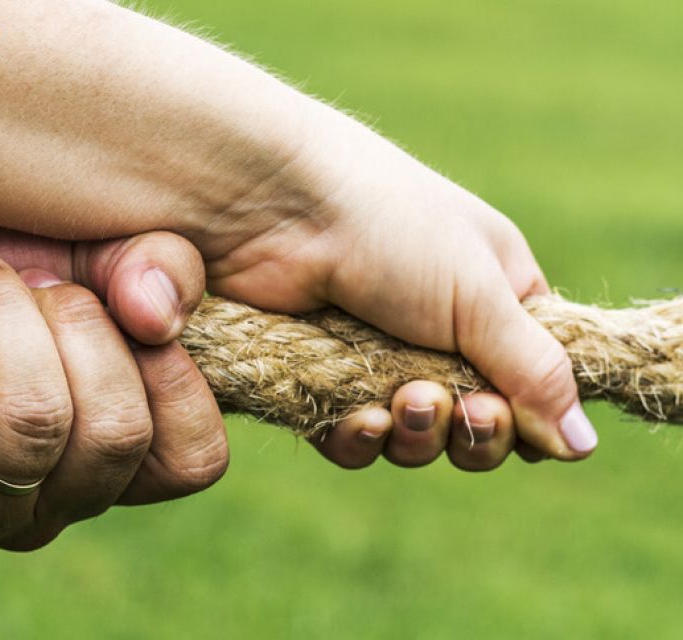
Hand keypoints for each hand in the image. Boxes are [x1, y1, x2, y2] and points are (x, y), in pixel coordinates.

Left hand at [0, 242, 223, 548]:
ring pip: (35, 422)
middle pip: (113, 433)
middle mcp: (47, 502)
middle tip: (25, 271)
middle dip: (76, 323)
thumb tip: (157, 314)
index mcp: (103, 457)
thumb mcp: (79, 243)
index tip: (119, 300)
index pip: (188, 460)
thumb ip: (150, 267)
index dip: (174, 376)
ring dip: (4, 317)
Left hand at [197, 113, 589, 460]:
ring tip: (407, 401)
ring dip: (419, 438)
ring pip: (412, 440)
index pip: (533, 381)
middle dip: (475, 433)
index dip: (528, 412)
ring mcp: (372, 356)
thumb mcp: (480, 294)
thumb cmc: (389, 227)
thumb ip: (534, 372)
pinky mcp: (312, 378)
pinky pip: (348, 439)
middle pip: (475, 424)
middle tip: (466, 410)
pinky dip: (358, 440)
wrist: (271, 207)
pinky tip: (359, 420)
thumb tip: (581, 445)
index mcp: (494, 297)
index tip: (514, 410)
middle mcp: (437, 331)